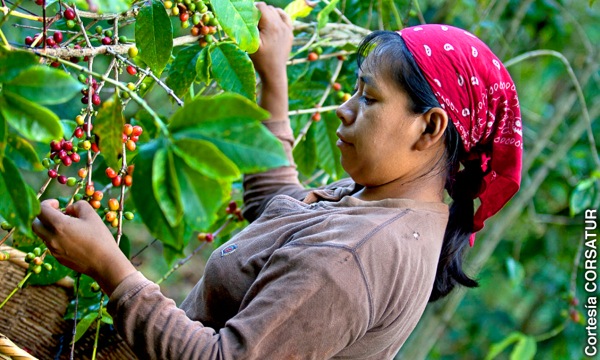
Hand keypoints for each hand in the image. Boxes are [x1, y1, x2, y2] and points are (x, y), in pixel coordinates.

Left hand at [32, 199, 135, 295]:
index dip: (47, 203)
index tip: (58, 204)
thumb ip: (78, 205)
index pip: (41, 210)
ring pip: (43, 235)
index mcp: (59, 225)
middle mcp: (52, 238)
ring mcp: (54, 250)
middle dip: (43, 216)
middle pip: (35, 224)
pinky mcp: (58, 258)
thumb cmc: (100, 238)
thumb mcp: (92, 215)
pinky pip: (51, 245)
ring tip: (68, 227)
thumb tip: (69, 209)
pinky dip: (56, 238)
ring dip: (50, 227)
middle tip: (57, 214)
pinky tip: (72, 239)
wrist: (104, 263)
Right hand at [251, 2, 292, 120]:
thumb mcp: (251, 44)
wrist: (274, 73)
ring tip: (261, 25)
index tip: (247, 20)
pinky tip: (272, 22)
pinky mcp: (290, 33)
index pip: (261, 6)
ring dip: (268, 14)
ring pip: (276, 11)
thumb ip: (247, 28)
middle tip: (253, 25)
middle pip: (268, 8)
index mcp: (272, 26)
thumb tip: (243, 16)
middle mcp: (282, 24)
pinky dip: (278, 16)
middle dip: (259, 13)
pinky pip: (285, 17)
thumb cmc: (261, 60)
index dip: (252, 10)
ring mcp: (287, 29)